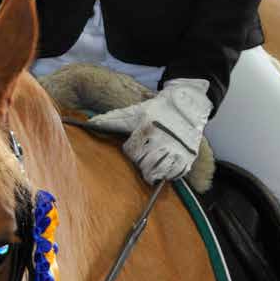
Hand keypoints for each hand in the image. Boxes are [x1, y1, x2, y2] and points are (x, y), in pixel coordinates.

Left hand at [88, 79, 212, 183]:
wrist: (186, 105)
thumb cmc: (157, 110)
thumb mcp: (134, 111)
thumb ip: (112, 119)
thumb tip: (91, 123)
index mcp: (147, 129)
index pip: (132, 152)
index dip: (131, 150)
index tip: (134, 147)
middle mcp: (163, 140)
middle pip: (145, 165)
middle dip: (141, 163)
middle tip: (143, 156)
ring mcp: (177, 150)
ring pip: (160, 173)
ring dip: (154, 172)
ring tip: (152, 165)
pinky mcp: (188, 157)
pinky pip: (175, 174)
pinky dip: (169, 174)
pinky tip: (165, 166)